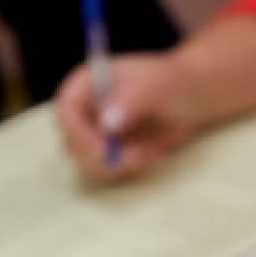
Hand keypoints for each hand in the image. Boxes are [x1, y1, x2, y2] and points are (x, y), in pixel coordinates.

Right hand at [55, 52, 203, 182]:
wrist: (189, 96)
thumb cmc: (172, 83)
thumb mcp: (156, 88)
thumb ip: (132, 101)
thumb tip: (107, 124)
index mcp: (86, 83)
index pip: (65, 111)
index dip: (79, 134)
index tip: (106, 149)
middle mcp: (83, 110)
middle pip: (74, 146)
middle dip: (108, 158)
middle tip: (142, 155)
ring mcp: (93, 134)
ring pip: (91, 165)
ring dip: (124, 166)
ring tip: (152, 150)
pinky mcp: (107, 153)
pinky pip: (109, 173)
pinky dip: (131, 170)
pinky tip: (152, 154)